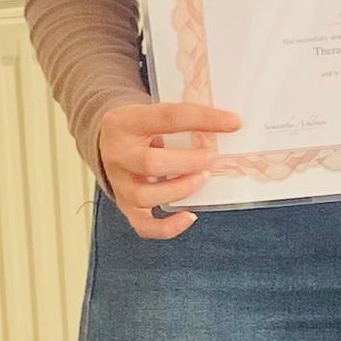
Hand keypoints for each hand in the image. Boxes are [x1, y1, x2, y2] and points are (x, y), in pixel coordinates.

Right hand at [97, 97, 241, 238]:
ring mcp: (120, 183)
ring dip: (181, 189)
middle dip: (188, 163)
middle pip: (151, 164)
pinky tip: (190, 217)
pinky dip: (168, 227)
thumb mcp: (150, 113)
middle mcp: (118, 155)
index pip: (167, 117)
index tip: (233, 123)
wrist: (107, 142)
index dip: (204, 120)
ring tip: (203, 179)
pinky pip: (144, 225)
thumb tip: (226, 126)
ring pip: (146, 195)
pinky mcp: (125, 205)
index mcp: (124, 123)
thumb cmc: (139, 128)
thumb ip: (179, 120)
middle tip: (212, 158)